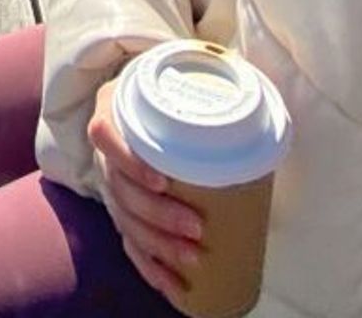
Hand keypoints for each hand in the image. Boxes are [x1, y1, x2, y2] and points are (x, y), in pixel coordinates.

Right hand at [89, 77, 203, 305]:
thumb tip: (256, 93)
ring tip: (193, 259)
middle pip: (120, 189)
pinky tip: (171, 286)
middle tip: (196, 229)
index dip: (130, 162)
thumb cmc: (171, 90)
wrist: (146, 99)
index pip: (105, 135)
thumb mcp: (180, 76)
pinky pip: (128, 243)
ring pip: (125, 221)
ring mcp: (111, 184)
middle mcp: (106, 152)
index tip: (163, 180)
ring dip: (157, 245)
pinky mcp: (121, 211)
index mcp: (115, 112)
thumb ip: (209, 79)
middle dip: (157, 215)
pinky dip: (149, 267)